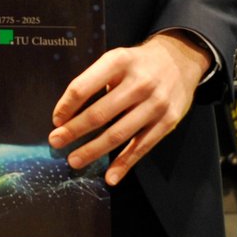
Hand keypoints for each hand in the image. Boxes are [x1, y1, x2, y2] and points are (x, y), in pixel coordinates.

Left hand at [47, 32, 210, 184]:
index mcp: (118, 62)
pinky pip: (142, 147)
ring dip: (93, 150)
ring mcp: (155, 103)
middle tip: (56, 142)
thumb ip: (96, 80)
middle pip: (99, 113)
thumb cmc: (139, 64)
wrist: (180, 60)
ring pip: (118, 134)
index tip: (56, 120)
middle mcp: (138, 82)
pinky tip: (110, 176)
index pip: (84, 87)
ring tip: (74, 160)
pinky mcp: (168, 121)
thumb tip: (68, 115)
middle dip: (74, 131)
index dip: (66, 106)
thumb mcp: (117, 59)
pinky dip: (124, 164)